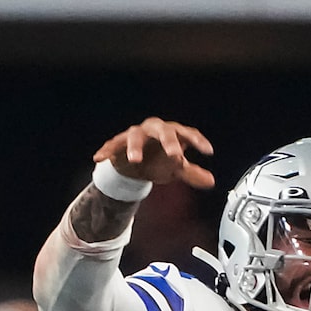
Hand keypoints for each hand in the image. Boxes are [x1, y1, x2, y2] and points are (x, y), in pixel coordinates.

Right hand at [93, 119, 215, 190]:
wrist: (135, 164)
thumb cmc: (159, 161)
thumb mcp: (176, 169)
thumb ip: (192, 174)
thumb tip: (211, 181)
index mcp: (172, 133)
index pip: (187, 134)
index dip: (197, 141)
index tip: (208, 151)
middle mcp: (155, 130)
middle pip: (163, 130)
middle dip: (169, 141)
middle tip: (175, 156)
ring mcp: (136, 134)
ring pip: (135, 136)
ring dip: (135, 147)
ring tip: (134, 159)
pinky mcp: (119, 142)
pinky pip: (113, 145)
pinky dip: (107, 151)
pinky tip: (100, 158)